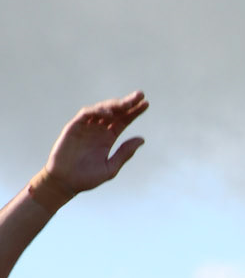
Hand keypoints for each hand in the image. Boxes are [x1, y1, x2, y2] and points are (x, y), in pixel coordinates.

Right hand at [34, 93, 148, 206]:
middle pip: (115, 112)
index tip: (146, 104)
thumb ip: (125, 153)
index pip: (124, 120)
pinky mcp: (74, 127)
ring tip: (127, 103)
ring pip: (102, 109)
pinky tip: (109, 113)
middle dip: (127, 102)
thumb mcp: (111, 167)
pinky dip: (97, 111)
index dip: (134, 111)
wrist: (65, 183)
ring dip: (114, 105)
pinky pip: (86, 114)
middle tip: (140, 95)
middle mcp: (98, 129)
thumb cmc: (87, 178)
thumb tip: (142, 139)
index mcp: (108, 137)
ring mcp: (86, 127)